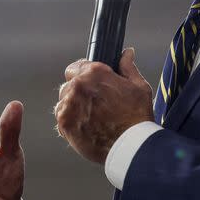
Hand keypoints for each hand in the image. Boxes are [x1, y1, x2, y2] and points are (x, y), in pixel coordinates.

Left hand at [55, 48, 153, 163]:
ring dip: (73, 106)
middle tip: (94, 102)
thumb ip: (128, 67)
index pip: (75, 66)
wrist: (132, 146)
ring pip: (63, 101)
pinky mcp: (65, 124)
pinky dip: (70, 121)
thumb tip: (126, 54)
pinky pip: (61, 117)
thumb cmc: (137, 117)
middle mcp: (78, 86)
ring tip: (91, 116)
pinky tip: (85, 125)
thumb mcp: (138, 87)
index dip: (83, 74)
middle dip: (78, 91)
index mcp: (94, 73)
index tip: (89, 83)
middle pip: (68, 84)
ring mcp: (69, 105)